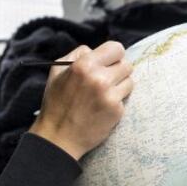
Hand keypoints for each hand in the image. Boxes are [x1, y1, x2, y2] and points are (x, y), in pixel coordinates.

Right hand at [29, 41, 133, 160]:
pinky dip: (116, 101)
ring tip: (103, 94)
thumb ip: (77, 54)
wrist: (59, 137)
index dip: (113, 55)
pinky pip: (125, 98)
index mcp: (84, 64)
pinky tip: (102, 107)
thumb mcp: (57, 71)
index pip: (116, 48)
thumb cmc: (57, 103)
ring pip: (129, 80)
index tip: (108, 62)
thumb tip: (94, 50)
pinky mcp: (117, 111)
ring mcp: (110, 95)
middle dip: (117, 70)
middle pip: (127, 64)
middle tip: (106, 79)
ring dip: (119, 85)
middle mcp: (99, 78)